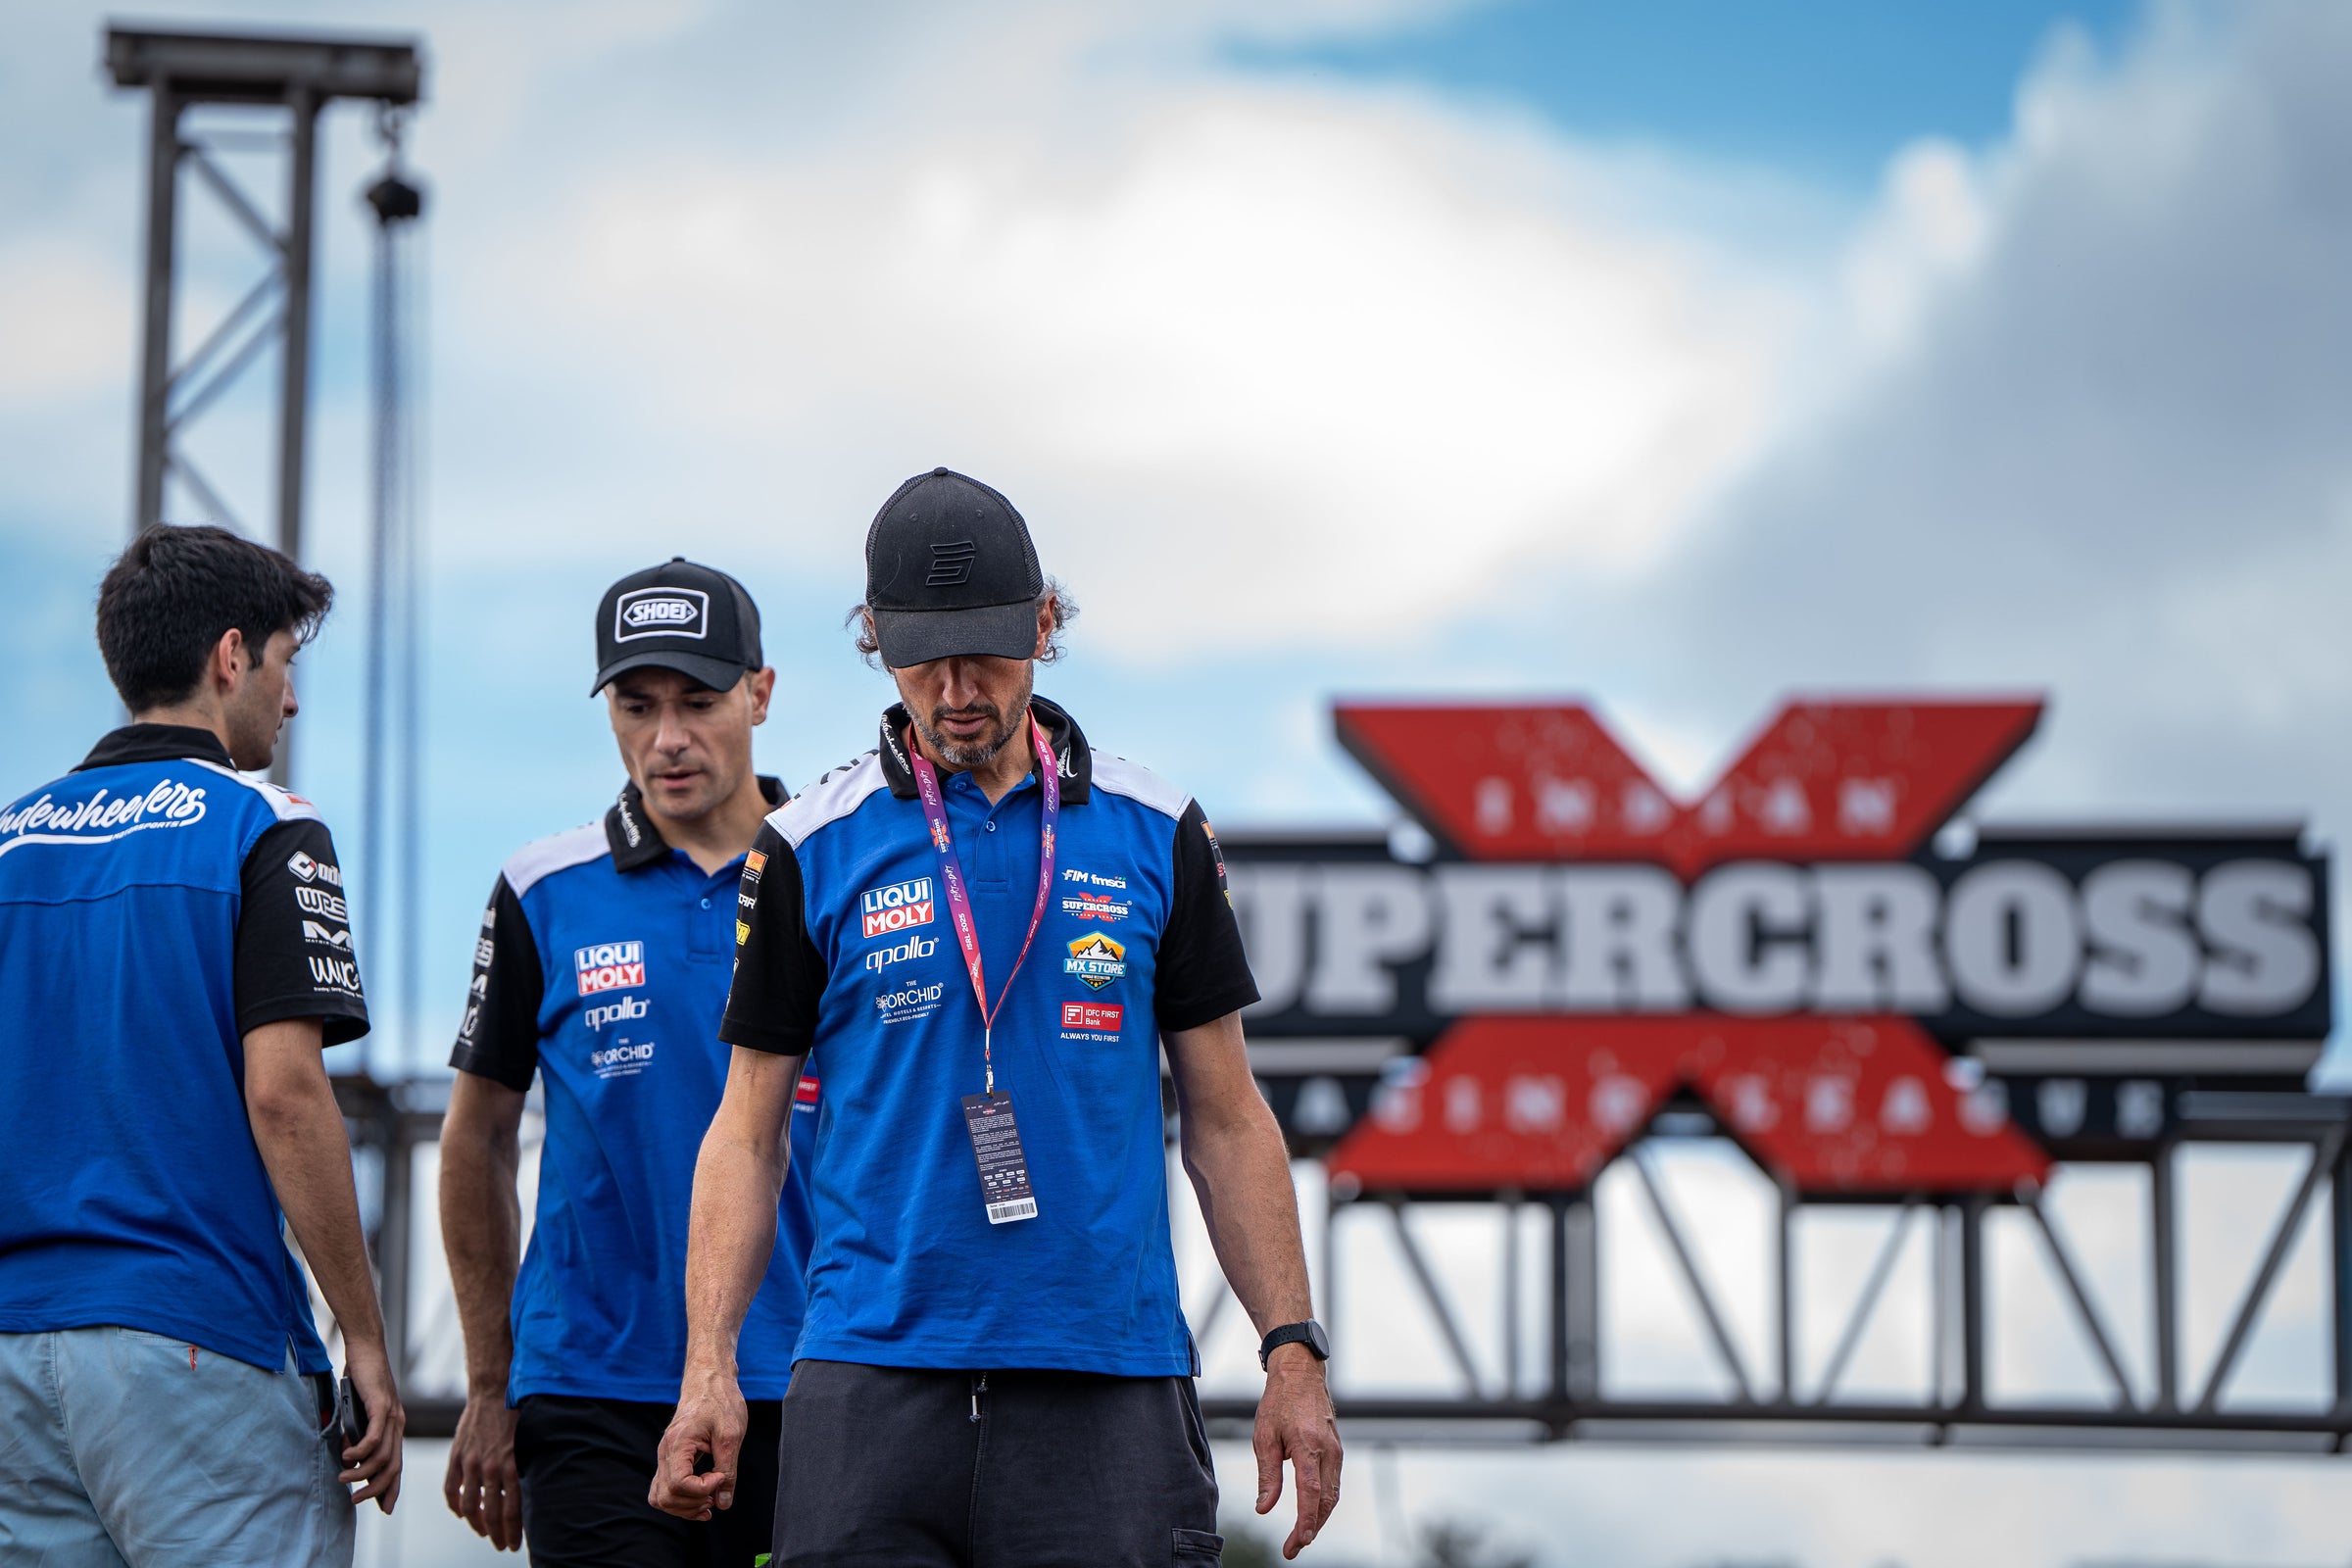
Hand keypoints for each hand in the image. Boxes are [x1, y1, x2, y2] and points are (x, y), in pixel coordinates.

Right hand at [339, 1339, 406, 1513]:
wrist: (365, 1349)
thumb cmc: (359, 1381)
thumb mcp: (356, 1415)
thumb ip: (355, 1436)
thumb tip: (349, 1461)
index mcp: (394, 1428)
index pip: (397, 1465)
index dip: (392, 1488)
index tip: (385, 1509)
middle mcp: (398, 1423)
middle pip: (392, 1466)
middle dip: (375, 1489)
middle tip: (355, 1502)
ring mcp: (392, 1414)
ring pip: (382, 1455)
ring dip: (361, 1472)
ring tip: (343, 1478)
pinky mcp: (382, 1405)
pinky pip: (375, 1436)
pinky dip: (361, 1451)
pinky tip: (347, 1456)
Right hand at [442, 1389, 522, 1549]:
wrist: (493, 1391)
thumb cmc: (515, 1416)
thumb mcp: (527, 1443)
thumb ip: (523, 1470)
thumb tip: (526, 1496)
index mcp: (511, 1465)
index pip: (511, 1510)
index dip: (513, 1532)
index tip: (514, 1545)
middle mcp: (490, 1467)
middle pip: (491, 1513)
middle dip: (497, 1535)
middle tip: (502, 1546)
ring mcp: (471, 1463)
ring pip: (469, 1506)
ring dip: (476, 1524)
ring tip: (484, 1532)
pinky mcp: (456, 1456)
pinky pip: (451, 1490)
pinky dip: (455, 1506)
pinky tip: (463, 1513)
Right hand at [649, 1364, 745, 1520]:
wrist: (709, 1380)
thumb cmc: (721, 1401)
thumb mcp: (731, 1435)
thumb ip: (727, 1471)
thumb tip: (723, 1503)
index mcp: (678, 1443)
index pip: (679, 1484)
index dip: (702, 1489)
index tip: (721, 1476)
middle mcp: (665, 1452)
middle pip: (667, 1496)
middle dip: (694, 1503)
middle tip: (717, 1491)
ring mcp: (664, 1456)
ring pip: (661, 1497)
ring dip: (685, 1507)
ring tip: (710, 1500)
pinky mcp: (670, 1458)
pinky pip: (664, 1488)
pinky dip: (680, 1499)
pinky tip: (701, 1497)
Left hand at [1253, 1346, 1339, 1558]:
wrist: (1300, 1372)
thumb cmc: (1279, 1401)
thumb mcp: (1264, 1437)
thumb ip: (1267, 1476)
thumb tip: (1265, 1508)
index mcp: (1308, 1447)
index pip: (1311, 1494)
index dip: (1305, 1522)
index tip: (1297, 1543)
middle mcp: (1328, 1451)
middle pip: (1326, 1501)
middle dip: (1312, 1528)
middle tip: (1294, 1547)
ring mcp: (1336, 1449)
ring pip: (1333, 1494)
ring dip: (1319, 1517)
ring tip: (1301, 1535)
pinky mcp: (1337, 1448)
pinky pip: (1333, 1481)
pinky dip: (1324, 1501)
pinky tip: (1311, 1510)